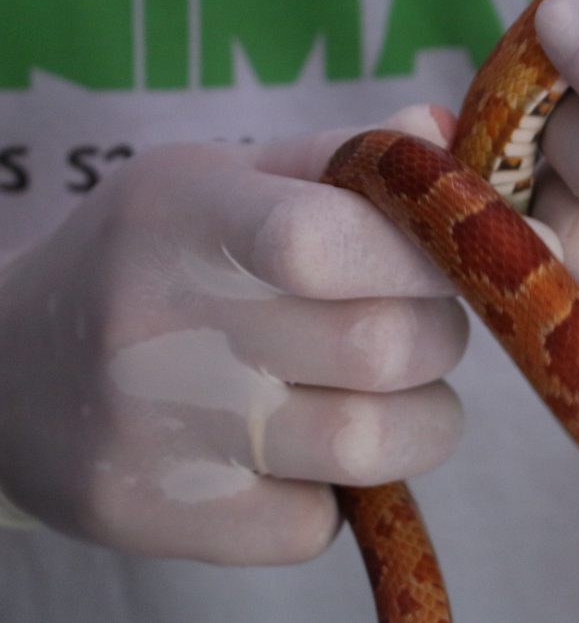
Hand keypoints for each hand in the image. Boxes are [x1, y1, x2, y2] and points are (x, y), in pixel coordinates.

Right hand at [0, 106, 475, 563]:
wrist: (6, 371)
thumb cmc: (149, 258)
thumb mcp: (222, 180)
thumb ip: (343, 158)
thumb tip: (444, 138)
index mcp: (184, 216)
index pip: (328, 238)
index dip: (422, 255)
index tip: (449, 261)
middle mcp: (159, 323)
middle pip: (382, 347)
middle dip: (437, 337)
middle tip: (418, 328)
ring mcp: (154, 431)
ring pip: (368, 445)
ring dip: (417, 422)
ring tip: (390, 396)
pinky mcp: (155, 516)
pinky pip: (312, 525)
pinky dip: (336, 494)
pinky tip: (303, 453)